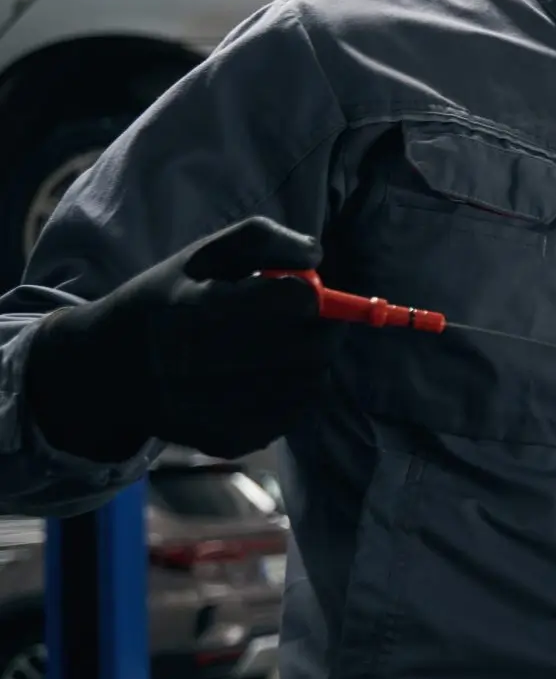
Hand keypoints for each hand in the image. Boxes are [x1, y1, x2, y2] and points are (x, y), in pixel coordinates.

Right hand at [25, 217, 336, 460]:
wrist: (108, 368)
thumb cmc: (166, 300)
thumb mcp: (203, 255)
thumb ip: (263, 239)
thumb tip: (316, 255)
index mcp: (196, 309)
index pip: (292, 301)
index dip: (306, 294)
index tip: (298, 293)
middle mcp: (202, 365)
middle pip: (309, 349)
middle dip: (324, 330)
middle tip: (316, 321)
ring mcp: (215, 410)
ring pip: (309, 384)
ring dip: (314, 362)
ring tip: (291, 346)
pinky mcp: (226, 439)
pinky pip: (293, 415)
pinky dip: (297, 393)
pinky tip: (272, 377)